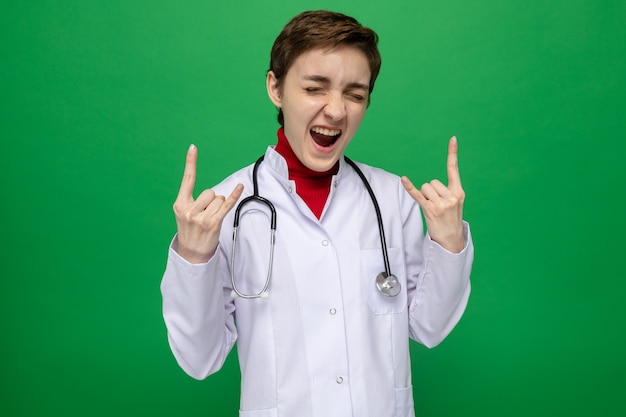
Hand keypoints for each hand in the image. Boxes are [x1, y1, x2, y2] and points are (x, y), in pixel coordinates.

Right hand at [173, 144, 243, 263]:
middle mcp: (189, 210)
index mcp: (180, 204)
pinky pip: (227, 205)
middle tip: (205, 214)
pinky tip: (240, 187)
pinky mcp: (213, 223)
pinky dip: (234, 196)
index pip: (187, 180)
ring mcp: (201, 218)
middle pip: (209, 191)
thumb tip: (213, 193)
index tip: (193, 147)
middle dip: (211, 200)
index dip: (191, 162)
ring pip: (218, 199)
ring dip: (218, 207)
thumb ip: (192, 200)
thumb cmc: (190, 230)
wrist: (191, 253)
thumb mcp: (183, 213)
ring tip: (210, 219)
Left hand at [401, 136, 464, 252]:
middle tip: (436, 205)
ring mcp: (441, 204)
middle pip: (432, 181)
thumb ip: (448, 191)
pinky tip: (404, 179)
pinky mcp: (430, 210)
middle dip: (430, 191)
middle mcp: (451, 196)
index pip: (454, 169)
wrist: (452, 240)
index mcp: (459, 192)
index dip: (453, 153)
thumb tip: (430, 185)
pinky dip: (409, 187)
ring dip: (424, 196)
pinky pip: (417, 195)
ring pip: (425, 187)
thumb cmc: (451, 220)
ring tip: (432, 208)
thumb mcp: (456, 203)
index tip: (452, 138)